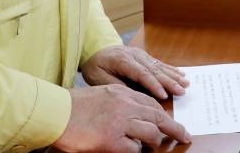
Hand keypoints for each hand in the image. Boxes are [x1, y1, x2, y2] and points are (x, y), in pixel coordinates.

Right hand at [53, 83, 190, 152]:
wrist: (55, 113)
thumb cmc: (73, 107)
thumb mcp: (101, 96)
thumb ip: (119, 102)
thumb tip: (136, 116)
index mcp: (121, 93)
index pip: (150, 103)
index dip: (163, 114)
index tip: (173, 122)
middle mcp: (125, 105)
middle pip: (158, 116)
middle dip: (174, 128)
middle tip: (185, 135)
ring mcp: (120, 122)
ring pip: (151, 133)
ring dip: (154, 142)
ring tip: (152, 146)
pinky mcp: (112, 140)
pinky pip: (134, 149)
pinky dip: (134, 151)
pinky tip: (127, 149)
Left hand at [80, 45, 187, 100]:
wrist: (95, 51)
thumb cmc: (96, 67)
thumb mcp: (98, 78)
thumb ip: (115, 85)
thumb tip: (133, 95)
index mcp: (123, 60)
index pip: (141, 74)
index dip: (153, 84)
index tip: (164, 95)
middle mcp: (135, 55)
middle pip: (154, 69)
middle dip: (169, 81)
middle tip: (181, 91)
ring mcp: (141, 54)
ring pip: (159, 66)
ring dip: (173, 75)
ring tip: (186, 84)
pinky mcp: (144, 56)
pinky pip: (159, 63)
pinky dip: (171, 69)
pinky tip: (181, 74)